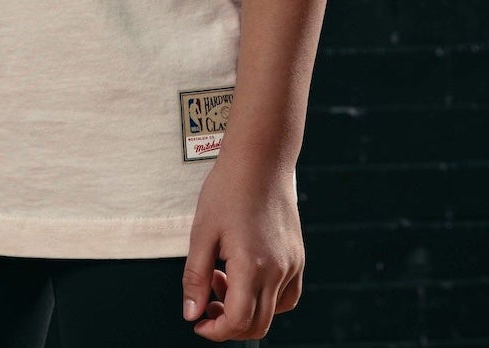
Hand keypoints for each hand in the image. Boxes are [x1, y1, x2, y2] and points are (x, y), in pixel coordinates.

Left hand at [182, 154, 303, 340]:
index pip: (237, 322)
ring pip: (274, 312)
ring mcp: (292, 264)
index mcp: (252, 265)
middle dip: (229, 326)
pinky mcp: (297, 256)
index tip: (198, 322)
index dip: (215, 330)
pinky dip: (266, 298)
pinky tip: (246, 276)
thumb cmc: (229, 188)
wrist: (260, 158)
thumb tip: (191, 313)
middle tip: (207, 306)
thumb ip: (196, 277)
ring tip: (224, 278)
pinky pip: (286, 294)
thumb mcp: (202, 232)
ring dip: (247, 310)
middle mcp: (277, 270)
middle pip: (258, 325)